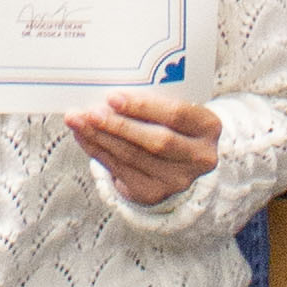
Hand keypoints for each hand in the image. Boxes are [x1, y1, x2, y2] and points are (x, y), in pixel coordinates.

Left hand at [66, 88, 221, 205]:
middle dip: (119, 126)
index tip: (112, 96)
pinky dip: (98, 152)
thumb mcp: (175, 107)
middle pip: (156, 141)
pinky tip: (84, 136)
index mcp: (208, 126)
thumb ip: (152, 99)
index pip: (176, 114)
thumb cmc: (172, 120)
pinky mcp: (154, 193)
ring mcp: (177, 180)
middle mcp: (199, 157)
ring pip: (134, 157)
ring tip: (78, 121)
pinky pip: (121, 171)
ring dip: (101, 138)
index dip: (143, 106)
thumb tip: (108, 93)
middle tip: (91, 112)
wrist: (181, 158)